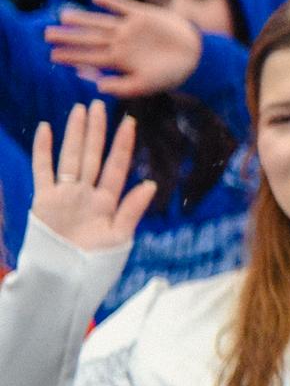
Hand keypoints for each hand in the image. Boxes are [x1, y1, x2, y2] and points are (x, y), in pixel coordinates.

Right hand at [28, 102, 154, 251]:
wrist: (63, 281)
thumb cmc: (95, 265)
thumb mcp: (120, 237)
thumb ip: (132, 209)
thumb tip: (151, 183)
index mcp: (107, 202)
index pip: (117, 166)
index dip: (123, 145)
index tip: (130, 122)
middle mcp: (86, 194)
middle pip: (93, 155)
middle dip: (97, 130)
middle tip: (100, 104)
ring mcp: (65, 195)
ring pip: (70, 157)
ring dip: (75, 133)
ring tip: (80, 110)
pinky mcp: (43, 201)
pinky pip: (43, 170)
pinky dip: (43, 150)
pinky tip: (46, 129)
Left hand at [46, 0, 203, 97]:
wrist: (196, 56)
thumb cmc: (172, 75)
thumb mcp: (147, 86)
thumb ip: (122, 87)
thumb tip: (97, 85)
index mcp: (119, 60)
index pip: (90, 57)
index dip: (71, 56)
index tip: (52, 55)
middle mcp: (121, 43)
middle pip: (90, 38)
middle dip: (69, 37)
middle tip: (46, 34)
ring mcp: (130, 28)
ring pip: (101, 22)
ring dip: (82, 18)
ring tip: (63, 15)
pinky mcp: (143, 15)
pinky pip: (123, 6)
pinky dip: (110, 1)